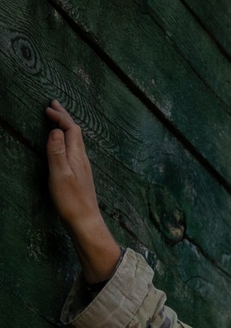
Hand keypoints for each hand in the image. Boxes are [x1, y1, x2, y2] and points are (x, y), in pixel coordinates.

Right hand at [45, 100, 120, 283]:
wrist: (86, 223)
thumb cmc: (72, 201)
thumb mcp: (60, 175)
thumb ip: (57, 152)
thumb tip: (55, 130)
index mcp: (78, 156)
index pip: (71, 128)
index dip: (60, 116)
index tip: (47, 108)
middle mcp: (83, 160)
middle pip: (75, 133)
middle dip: (64, 117)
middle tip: (54, 105)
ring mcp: (83, 168)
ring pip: (76, 141)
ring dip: (66, 128)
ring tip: (57, 120)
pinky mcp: (80, 177)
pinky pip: (74, 151)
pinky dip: (67, 141)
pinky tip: (64, 146)